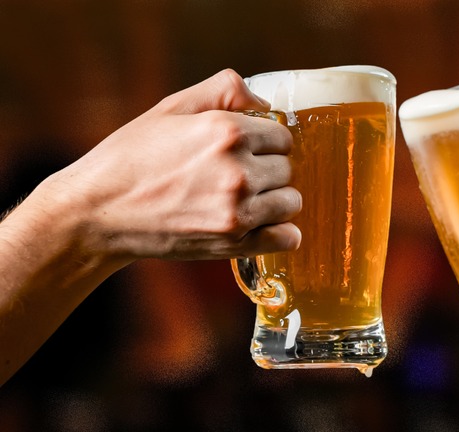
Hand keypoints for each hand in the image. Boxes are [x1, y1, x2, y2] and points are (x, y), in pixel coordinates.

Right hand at [39, 69, 301, 262]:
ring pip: (291, 201)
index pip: (282, 136)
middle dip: (267, 170)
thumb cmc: (132, 157)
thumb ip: (224, 90)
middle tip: (235, 177)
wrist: (98, 213)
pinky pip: (289, 238)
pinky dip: (281, 233)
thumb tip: (264, 101)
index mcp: (228, 131)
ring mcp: (238, 210)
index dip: (264, 143)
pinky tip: (259, 226)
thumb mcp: (172, 107)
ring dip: (273, 201)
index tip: (244, 152)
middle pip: (287, 168)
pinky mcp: (234, 243)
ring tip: (242, 201)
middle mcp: (239, 170)